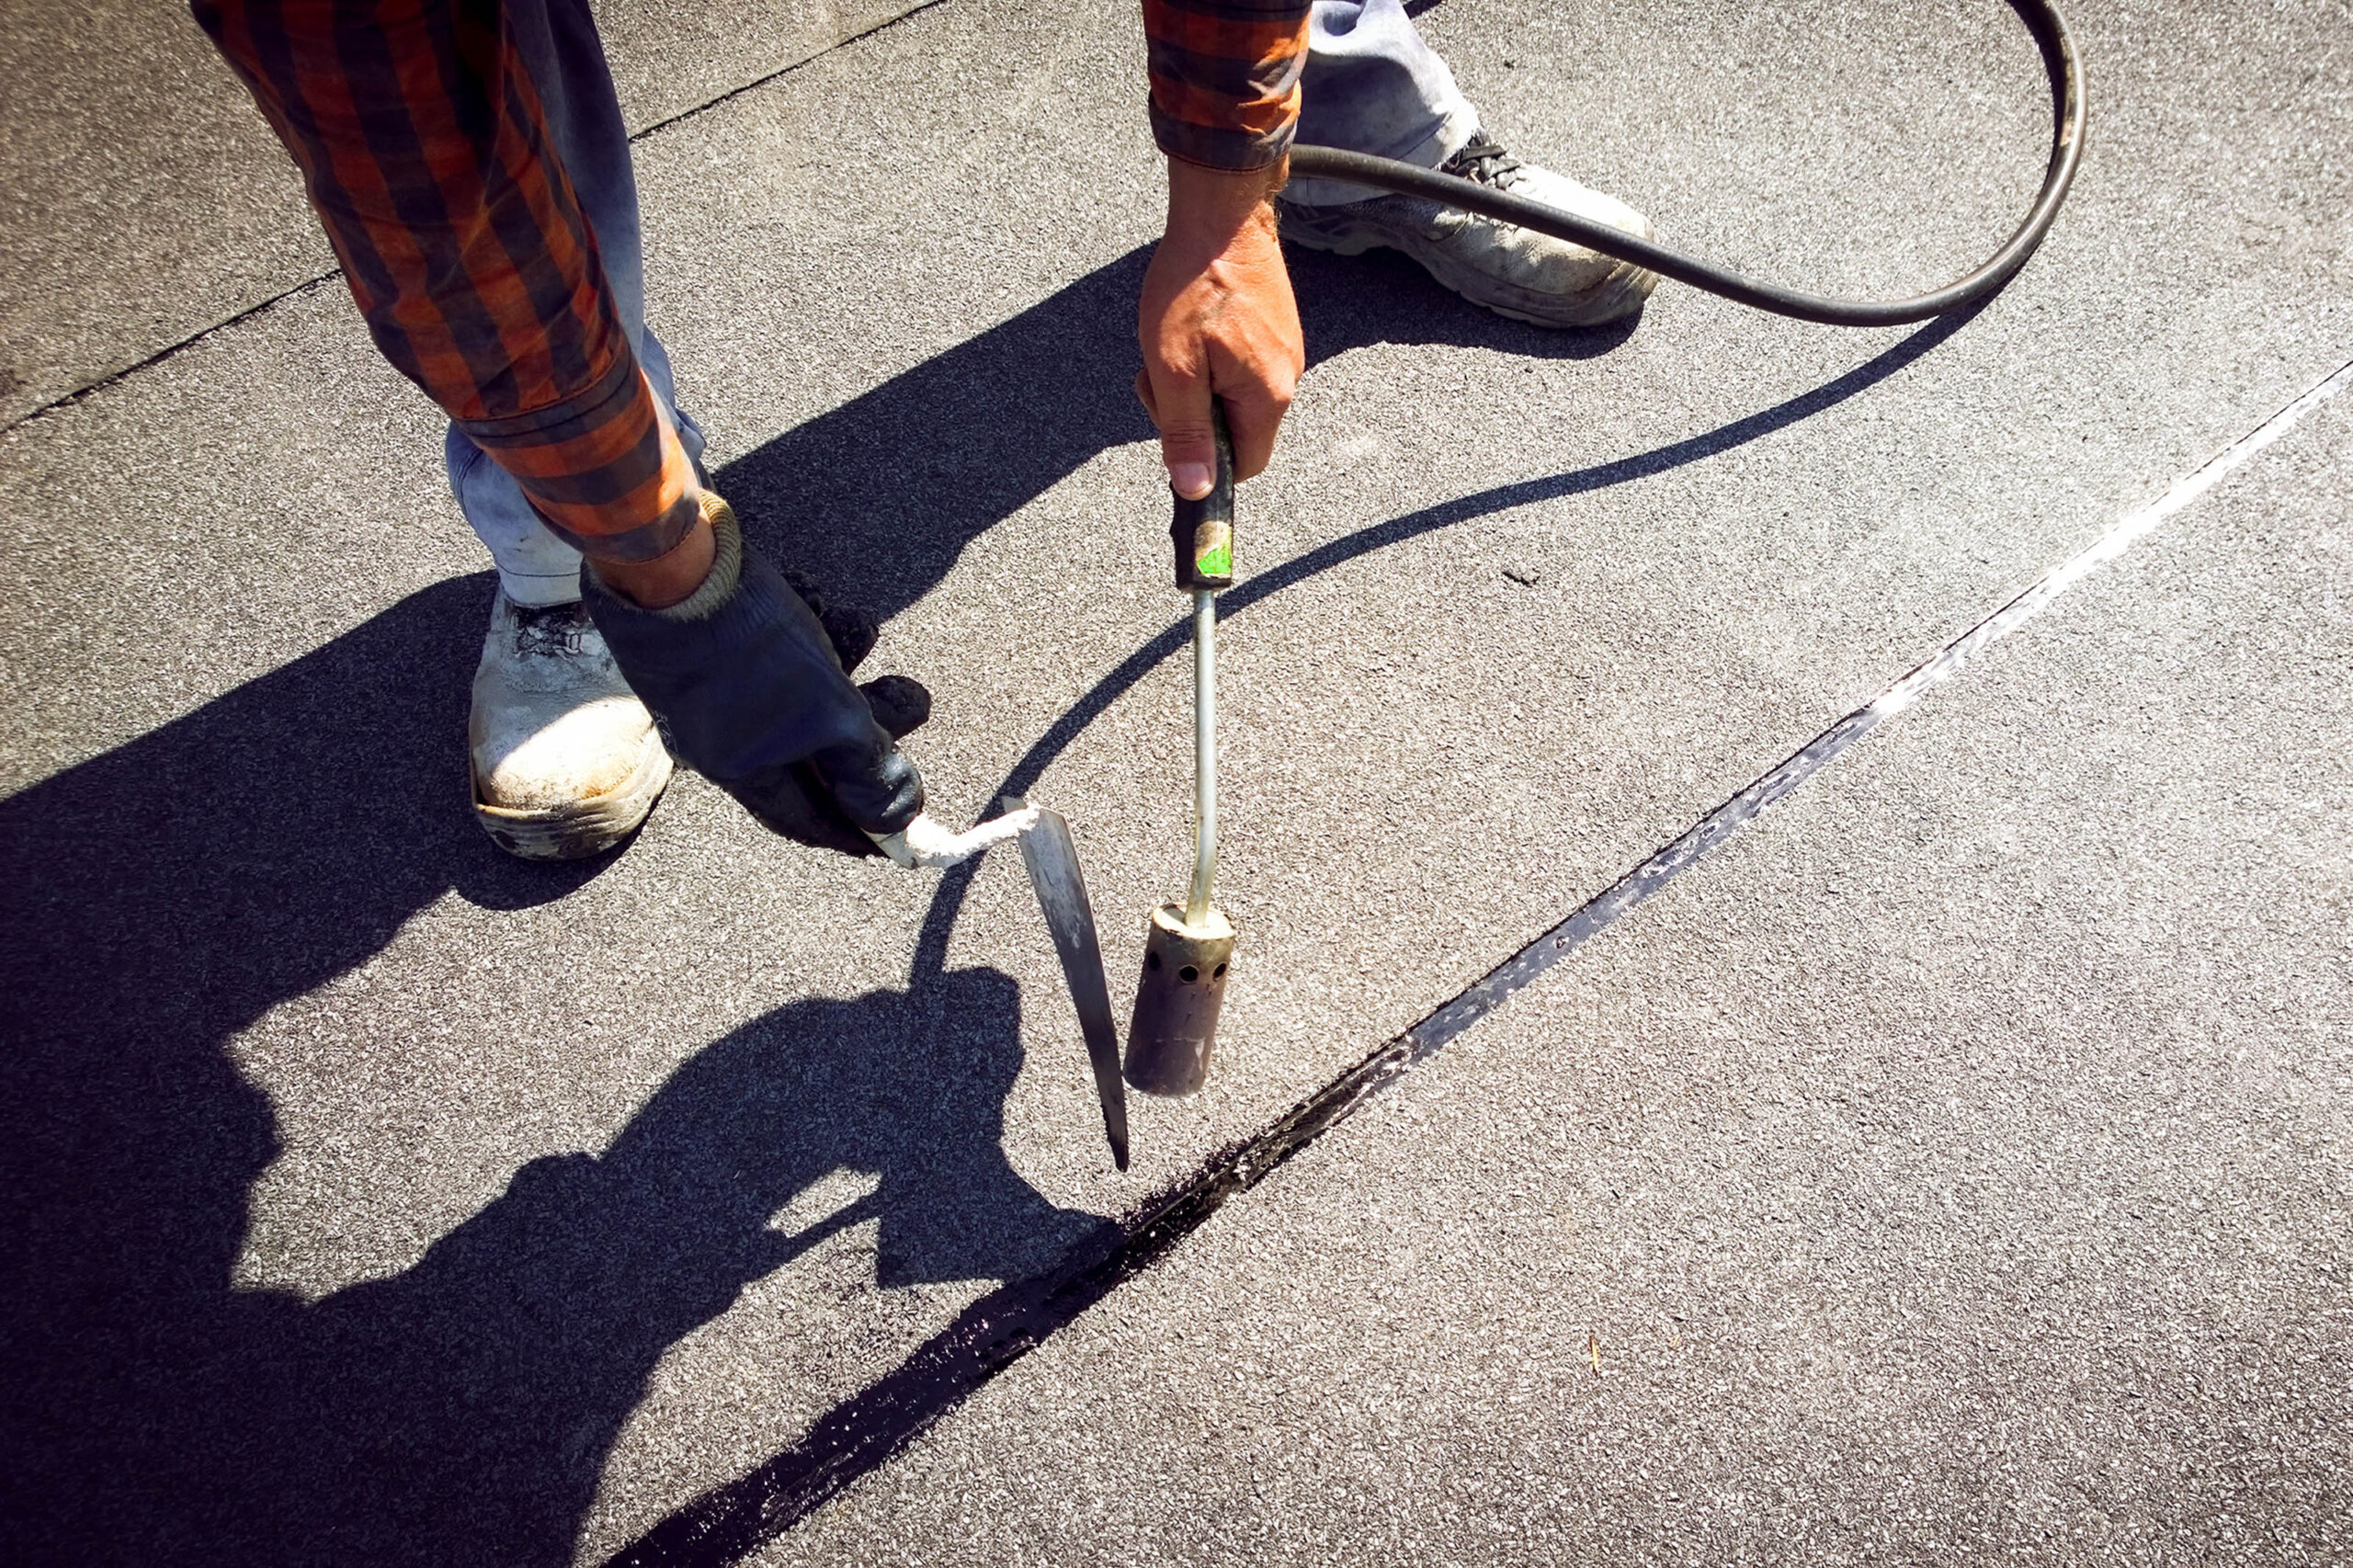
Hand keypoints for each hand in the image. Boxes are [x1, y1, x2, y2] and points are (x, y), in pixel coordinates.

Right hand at [581, 493, 928, 858]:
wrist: (676, 565)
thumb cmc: (752, 649)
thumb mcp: (830, 715)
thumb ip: (867, 769)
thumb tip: (897, 820)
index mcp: (742, 770)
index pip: (805, 818)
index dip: (853, 829)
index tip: (893, 838)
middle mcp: (724, 738)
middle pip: (815, 752)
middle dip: (868, 724)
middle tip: (907, 702)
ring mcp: (718, 690)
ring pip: (803, 692)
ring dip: (845, 665)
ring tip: (860, 631)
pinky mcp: (719, 642)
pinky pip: (781, 653)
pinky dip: (811, 632)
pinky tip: (824, 605)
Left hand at [1137, 157, 1303, 498]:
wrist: (1221, 213)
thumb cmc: (1193, 285)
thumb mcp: (1174, 368)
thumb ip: (1185, 433)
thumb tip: (1196, 491)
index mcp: (1267, 396)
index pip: (1246, 465)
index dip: (1206, 461)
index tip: (1174, 429)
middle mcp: (1286, 379)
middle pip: (1237, 430)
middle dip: (1192, 414)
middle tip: (1162, 373)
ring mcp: (1284, 352)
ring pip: (1233, 396)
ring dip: (1196, 383)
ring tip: (1173, 343)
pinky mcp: (1276, 329)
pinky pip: (1240, 367)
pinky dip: (1209, 359)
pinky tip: (1191, 328)